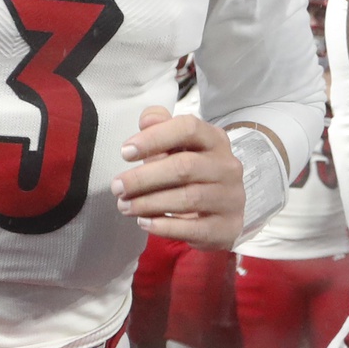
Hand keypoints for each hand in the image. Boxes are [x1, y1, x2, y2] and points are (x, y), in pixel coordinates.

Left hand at [112, 105, 245, 249]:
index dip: (154, 138)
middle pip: (184, 167)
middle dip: (144, 177)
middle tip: (117, 187)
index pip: (188, 128)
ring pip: (187, 198)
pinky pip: (194, 228)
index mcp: (215, 140)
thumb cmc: (192, 175)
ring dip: (149, 203)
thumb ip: (161, 129)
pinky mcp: (227, 226)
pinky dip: (165, 226)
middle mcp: (228, 166)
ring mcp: (231, 197)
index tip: (125, 152)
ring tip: (125, 206)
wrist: (220, 214)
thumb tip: (147, 120)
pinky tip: (144, 223)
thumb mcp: (177, 148)